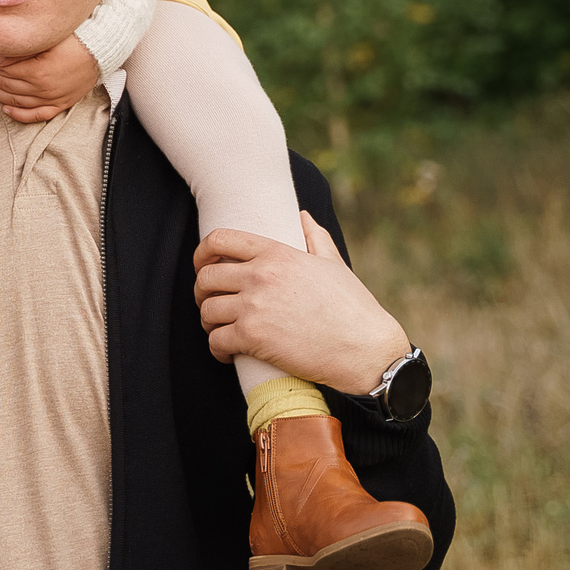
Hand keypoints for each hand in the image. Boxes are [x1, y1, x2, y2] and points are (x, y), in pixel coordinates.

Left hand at [0, 34, 101, 124]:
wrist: (102, 49)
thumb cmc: (75, 38)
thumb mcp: (47, 38)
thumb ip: (23, 48)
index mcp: (39, 71)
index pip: (4, 68)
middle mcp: (44, 89)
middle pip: (6, 84)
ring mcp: (52, 99)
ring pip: (16, 100)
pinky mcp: (61, 104)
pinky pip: (36, 115)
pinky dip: (18, 114)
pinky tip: (5, 108)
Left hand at [192, 212, 412, 392]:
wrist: (366, 349)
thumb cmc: (353, 308)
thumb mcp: (334, 265)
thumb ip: (315, 238)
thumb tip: (303, 216)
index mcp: (277, 254)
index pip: (220, 239)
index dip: (202, 252)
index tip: (202, 266)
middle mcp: (260, 275)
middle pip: (206, 277)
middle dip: (202, 292)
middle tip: (211, 304)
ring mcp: (254, 306)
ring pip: (207, 311)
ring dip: (209, 323)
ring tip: (221, 330)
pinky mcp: (253, 338)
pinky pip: (215, 341)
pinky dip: (216, 349)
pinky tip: (226, 353)